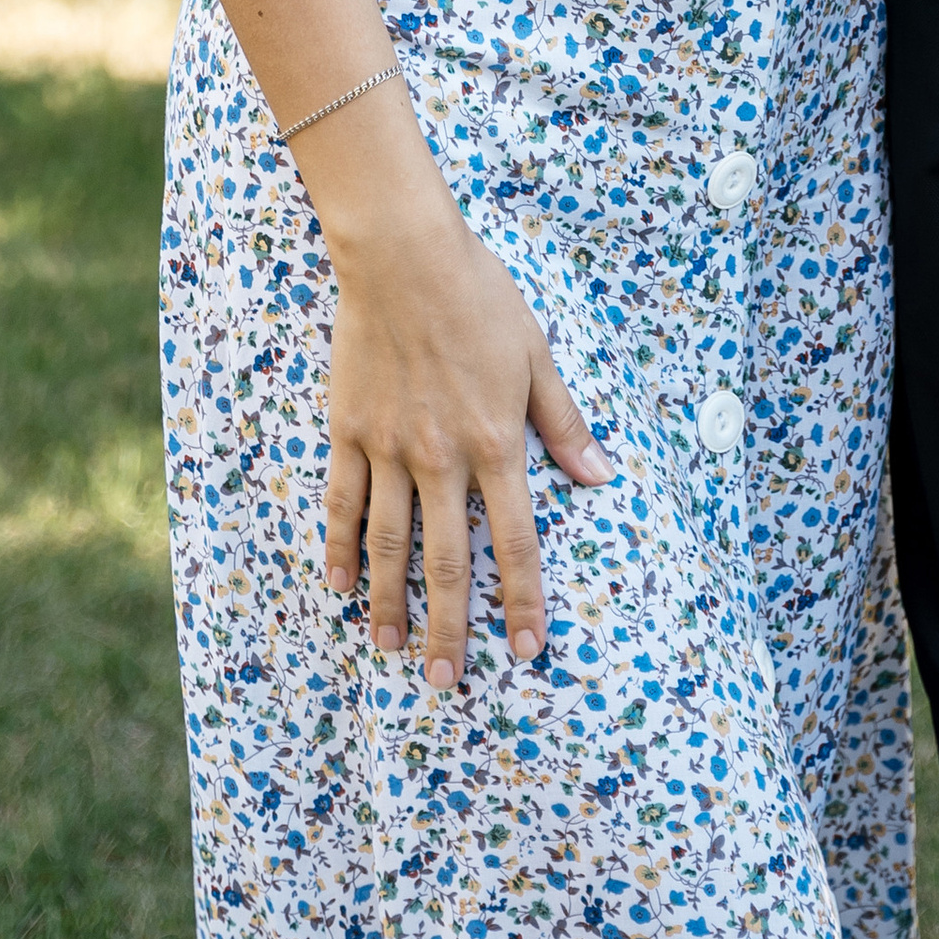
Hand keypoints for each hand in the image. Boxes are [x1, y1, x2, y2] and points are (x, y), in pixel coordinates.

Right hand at [324, 193, 609, 682]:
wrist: (404, 255)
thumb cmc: (479, 296)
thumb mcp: (535, 355)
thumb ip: (561, 422)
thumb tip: (599, 476)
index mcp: (495, 443)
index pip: (515, 541)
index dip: (522, 601)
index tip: (527, 651)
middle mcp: (441, 458)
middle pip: (448, 561)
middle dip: (451, 628)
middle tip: (447, 683)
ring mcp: (389, 448)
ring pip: (389, 545)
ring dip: (392, 604)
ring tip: (394, 651)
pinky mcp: (349, 431)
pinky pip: (342, 502)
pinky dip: (339, 549)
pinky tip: (338, 589)